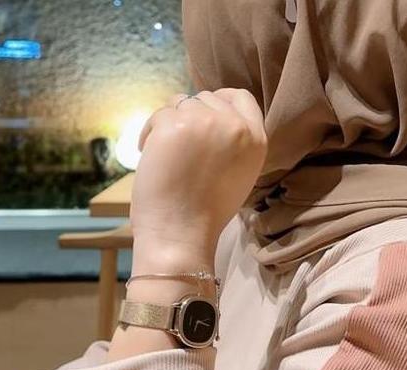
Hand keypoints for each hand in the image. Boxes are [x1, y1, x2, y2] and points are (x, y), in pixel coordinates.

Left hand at [130, 88, 267, 274]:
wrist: (182, 235)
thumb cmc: (206, 213)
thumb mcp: (239, 173)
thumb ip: (233, 142)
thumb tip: (210, 114)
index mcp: (257, 140)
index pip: (241, 97)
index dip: (219, 101)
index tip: (203, 115)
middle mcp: (236, 126)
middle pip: (207, 98)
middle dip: (190, 116)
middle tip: (180, 147)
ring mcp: (206, 122)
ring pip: (181, 103)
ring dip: (169, 123)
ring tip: (165, 155)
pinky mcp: (175, 124)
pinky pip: (158, 114)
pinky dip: (149, 133)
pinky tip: (149, 156)